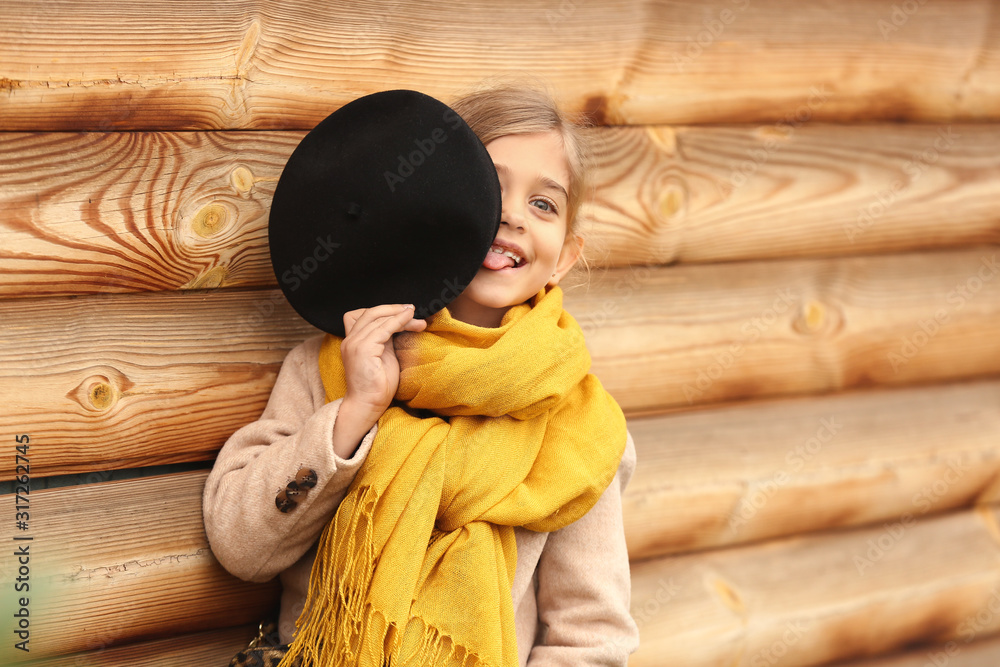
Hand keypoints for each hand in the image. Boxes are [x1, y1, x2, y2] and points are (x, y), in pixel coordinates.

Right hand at [332, 304, 425, 456]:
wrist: (369, 405)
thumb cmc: (378, 385)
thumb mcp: (384, 355)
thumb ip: (386, 339)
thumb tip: (400, 324)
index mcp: (352, 341)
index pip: (363, 315)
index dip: (383, 311)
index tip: (404, 312)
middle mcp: (350, 340)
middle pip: (371, 313)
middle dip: (394, 309)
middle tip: (413, 310)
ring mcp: (354, 344)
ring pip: (378, 318)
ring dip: (400, 315)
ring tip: (416, 317)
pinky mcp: (363, 349)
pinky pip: (383, 328)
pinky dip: (398, 321)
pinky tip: (410, 320)